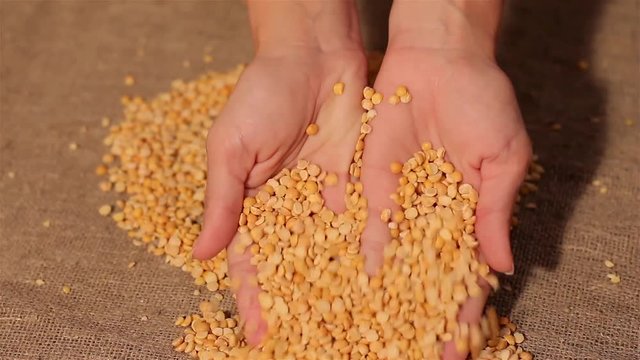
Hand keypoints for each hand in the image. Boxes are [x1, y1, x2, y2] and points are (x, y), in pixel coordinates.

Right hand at [192, 49, 366, 343]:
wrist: (314, 56)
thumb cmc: (261, 93)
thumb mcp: (231, 147)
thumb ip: (221, 201)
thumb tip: (199, 255)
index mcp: (253, 204)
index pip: (253, 262)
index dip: (256, 298)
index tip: (261, 334)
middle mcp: (290, 209)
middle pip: (294, 267)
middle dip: (299, 305)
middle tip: (309, 344)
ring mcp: (324, 200)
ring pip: (330, 254)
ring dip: (336, 289)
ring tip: (350, 326)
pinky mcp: (357, 185)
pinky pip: (361, 226)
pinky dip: (368, 254)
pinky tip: (379, 283)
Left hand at [360, 47, 530, 358]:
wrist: (438, 59)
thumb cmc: (482, 101)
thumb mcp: (503, 158)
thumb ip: (496, 212)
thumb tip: (500, 265)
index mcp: (469, 213)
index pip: (465, 270)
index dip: (464, 306)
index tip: (458, 341)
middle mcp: (432, 215)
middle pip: (426, 274)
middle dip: (421, 311)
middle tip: (414, 350)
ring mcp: (402, 201)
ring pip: (394, 257)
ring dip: (388, 293)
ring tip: (378, 328)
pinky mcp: (372, 182)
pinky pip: (367, 223)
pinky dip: (363, 252)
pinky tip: (359, 283)